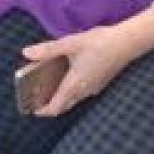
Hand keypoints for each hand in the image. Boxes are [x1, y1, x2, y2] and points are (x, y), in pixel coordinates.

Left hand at [22, 13, 153, 116]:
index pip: (55, 108)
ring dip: (61, 98)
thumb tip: (26, 53)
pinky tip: (70, 76)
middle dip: (50, 105)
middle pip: (63, 106)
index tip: (32, 108)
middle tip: (38, 97)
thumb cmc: (99, 43)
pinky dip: (72, 91)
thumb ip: (48, 49)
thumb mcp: (71, 43)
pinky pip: (82, 93)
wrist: (127, 42)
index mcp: (73, 85)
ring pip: (74, 100)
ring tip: (51, 85)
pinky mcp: (101, 83)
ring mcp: (93, 89)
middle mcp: (83, 91)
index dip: (42, 111)